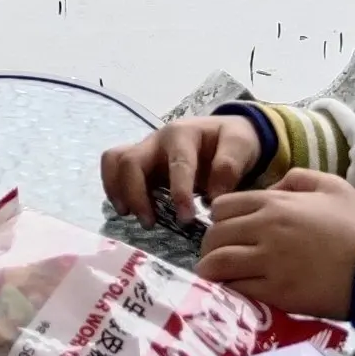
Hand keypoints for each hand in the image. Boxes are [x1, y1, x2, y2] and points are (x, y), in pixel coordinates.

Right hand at [102, 114, 263, 225]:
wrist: (224, 132)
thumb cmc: (231, 140)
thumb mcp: (240, 145)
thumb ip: (229, 167)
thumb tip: (213, 199)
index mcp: (183, 135)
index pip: (177, 164)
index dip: (179, 192)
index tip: (186, 218)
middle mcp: (157, 140)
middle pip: (131, 161)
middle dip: (136, 194)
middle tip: (149, 223)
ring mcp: (145, 149)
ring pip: (115, 161)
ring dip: (118, 189)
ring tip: (130, 215)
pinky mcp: (140, 161)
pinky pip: (113, 167)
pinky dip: (114, 187)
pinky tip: (127, 209)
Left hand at [196, 169, 354, 318]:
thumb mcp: (331, 186)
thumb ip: (297, 178)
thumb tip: (274, 185)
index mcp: (274, 203)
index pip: (223, 207)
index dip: (218, 219)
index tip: (224, 230)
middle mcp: (265, 230)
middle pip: (215, 235)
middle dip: (209, 246)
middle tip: (215, 256)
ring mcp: (269, 263)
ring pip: (219, 263)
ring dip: (211, 269)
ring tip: (213, 276)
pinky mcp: (278, 293)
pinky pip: (238, 288)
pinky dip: (229, 289)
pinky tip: (232, 291)